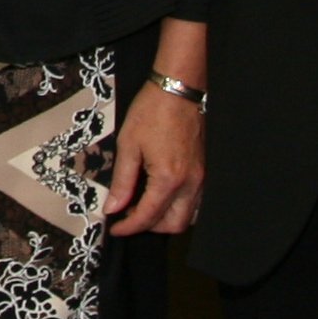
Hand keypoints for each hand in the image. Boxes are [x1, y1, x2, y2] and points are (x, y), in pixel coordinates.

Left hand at [104, 83, 204, 234]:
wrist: (178, 89)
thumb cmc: (152, 111)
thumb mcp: (128, 145)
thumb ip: (122, 181)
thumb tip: (113, 207)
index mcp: (169, 178)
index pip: (148, 216)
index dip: (129, 227)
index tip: (115, 228)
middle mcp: (190, 183)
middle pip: (174, 225)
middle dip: (150, 228)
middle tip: (128, 217)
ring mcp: (201, 177)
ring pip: (187, 215)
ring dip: (165, 218)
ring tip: (142, 206)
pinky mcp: (204, 170)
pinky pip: (194, 201)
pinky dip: (177, 207)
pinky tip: (160, 196)